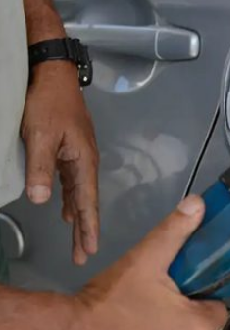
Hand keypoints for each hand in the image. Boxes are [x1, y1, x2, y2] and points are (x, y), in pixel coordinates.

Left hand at [21, 60, 98, 264]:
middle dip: (85, 229)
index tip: (89, 250)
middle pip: (86, 201)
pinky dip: (70, 199)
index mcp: (83, 160)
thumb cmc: (48, 103)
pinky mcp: (70, 148)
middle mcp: (85, 160)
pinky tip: (64, 209)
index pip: (87, 201)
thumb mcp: (40, 136)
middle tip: (82, 255)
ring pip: (79, 193)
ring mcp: (79, 154)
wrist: (53, 74)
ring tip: (77, 240)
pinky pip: (72, 182)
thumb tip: (41, 201)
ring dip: (78, 216)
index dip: (88, 227)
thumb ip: (41, 169)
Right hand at [72, 195, 227, 329]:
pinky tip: (140, 328)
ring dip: (171, 328)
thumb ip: (174, 231)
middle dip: (186, 311)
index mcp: (197, 325)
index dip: (206, 295)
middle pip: (201, 326)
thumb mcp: (145, 258)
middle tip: (165, 297)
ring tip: (150, 311)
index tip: (191, 286)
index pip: (219, 309)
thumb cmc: (109, 301)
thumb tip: (197, 204)